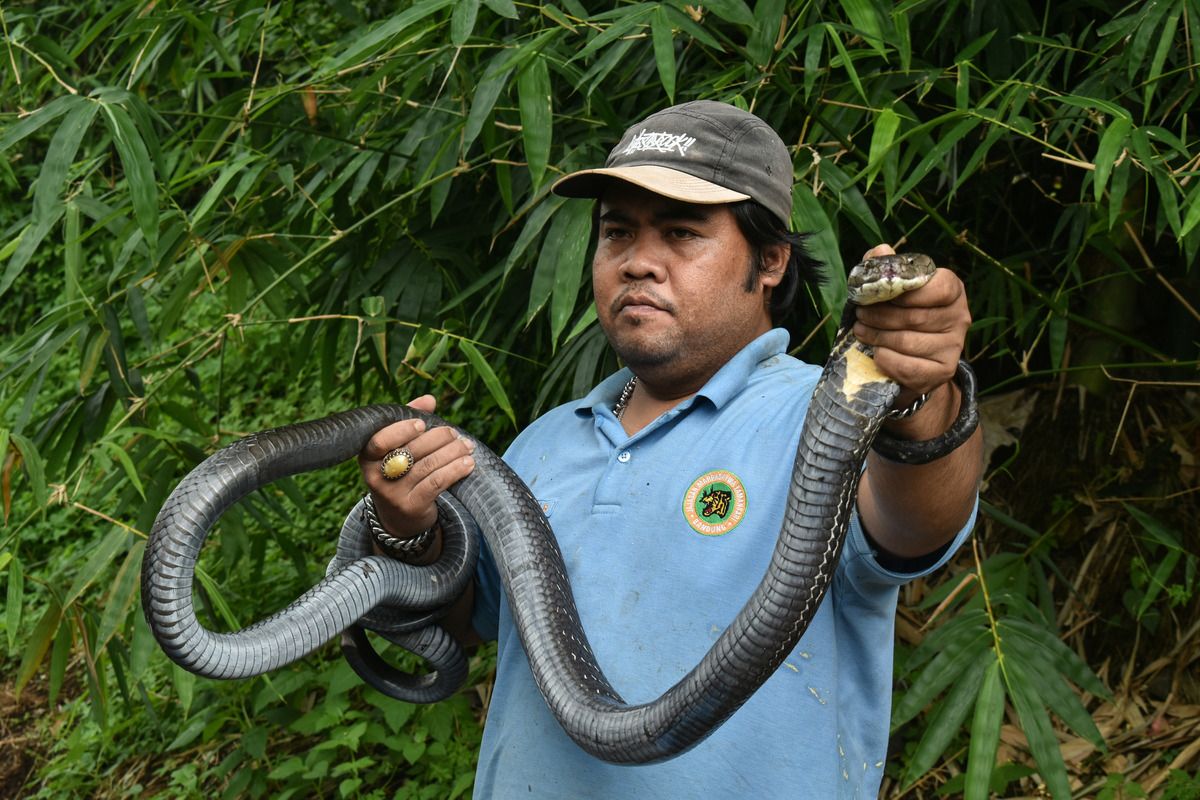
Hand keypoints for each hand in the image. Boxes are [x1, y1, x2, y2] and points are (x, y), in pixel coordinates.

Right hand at [358, 394, 476, 539]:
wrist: (398, 517)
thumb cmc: (400, 471)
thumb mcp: (398, 447)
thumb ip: (410, 419)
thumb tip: (429, 399)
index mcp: (367, 456)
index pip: (379, 440)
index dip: (401, 430)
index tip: (421, 424)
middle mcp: (375, 476)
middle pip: (411, 450)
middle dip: (439, 437)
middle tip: (455, 433)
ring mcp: (392, 493)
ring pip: (428, 465)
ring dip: (453, 452)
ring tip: (467, 446)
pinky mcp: (411, 506)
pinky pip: (437, 483)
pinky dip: (455, 470)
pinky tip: (468, 463)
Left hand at [852, 244, 970, 398]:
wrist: (914, 360)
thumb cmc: (901, 316)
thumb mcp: (892, 289)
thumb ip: (885, 268)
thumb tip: (881, 250)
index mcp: (952, 290)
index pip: (939, 286)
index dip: (907, 292)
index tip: (881, 296)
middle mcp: (960, 317)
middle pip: (915, 316)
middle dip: (880, 316)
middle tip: (860, 315)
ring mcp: (954, 346)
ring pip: (908, 341)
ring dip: (877, 337)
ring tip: (862, 331)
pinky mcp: (943, 371)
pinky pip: (909, 366)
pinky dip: (887, 360)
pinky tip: (877, 354)